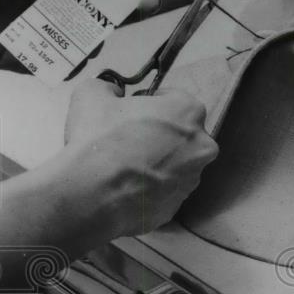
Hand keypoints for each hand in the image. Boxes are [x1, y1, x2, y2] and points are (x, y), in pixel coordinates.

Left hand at [0, 0, 180, 70]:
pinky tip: (79, 62)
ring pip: (80, 39)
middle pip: (97, 8)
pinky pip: (51, 65)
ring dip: (97, 38)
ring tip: (103, 35)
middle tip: (149, 6)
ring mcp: (35, 30)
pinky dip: (68, 66)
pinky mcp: (18, 57)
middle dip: (126, 7)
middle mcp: (46, 2)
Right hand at [58, 78, 218, 241]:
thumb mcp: (91, 94)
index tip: (130, 113)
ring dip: (155, 163)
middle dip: (157, 135)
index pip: (172, 99)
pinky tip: (125, 187)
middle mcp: (202, 145)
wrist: (91, 194)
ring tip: (123, 167)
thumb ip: (108, 87)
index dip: (148, 104)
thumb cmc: (98, 137)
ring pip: (175, 165)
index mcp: (189, 111)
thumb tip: (113, 93)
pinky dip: (149, 188)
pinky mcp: (178, 207)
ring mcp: (193, 179)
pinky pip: (164, 191)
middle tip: (127, 140)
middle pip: (179, 134)